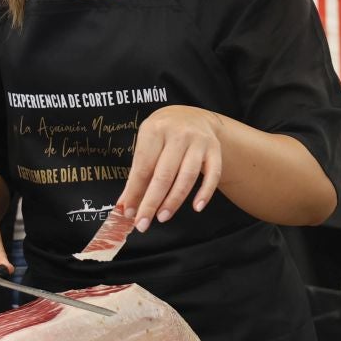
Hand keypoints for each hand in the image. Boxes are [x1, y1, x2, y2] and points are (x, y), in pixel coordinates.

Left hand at [119, 106, 224, 231]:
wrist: (192, 116)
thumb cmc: (164, 135)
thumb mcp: (147, 145)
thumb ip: (137, 174)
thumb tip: (126, 205)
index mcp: (155, 130)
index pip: (144, 166)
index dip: (135, 191)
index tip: (129, 212)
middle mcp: (179, 134)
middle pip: (164, 174)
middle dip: (152, 202)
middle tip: (143, 223)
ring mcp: (199, 141)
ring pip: (187, 177)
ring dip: (174, 201)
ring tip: (162, 217)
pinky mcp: (215, 150)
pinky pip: (213, 175)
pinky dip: (205, 192)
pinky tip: (196, 207)